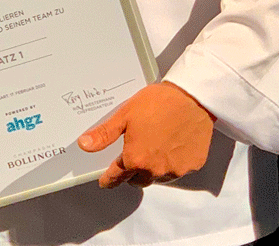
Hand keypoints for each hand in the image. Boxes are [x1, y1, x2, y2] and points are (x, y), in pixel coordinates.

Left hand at [77, 81, 214, 187]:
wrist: (192, 98)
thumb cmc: (160, 102)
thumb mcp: (126, 114)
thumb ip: (105, 134)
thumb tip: (85, 144)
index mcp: (136, 158)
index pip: (117, 177)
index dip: (109, 179)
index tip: (106, 181)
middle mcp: (155, 169)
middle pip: (138, 180)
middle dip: (132, 172)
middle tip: (132, 157)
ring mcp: (175, 170)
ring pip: (158, 177)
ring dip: (152, 168)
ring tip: (154, 146)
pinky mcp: (192, 165)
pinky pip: (177, 171)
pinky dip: (172, 163)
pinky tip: (172, 145)